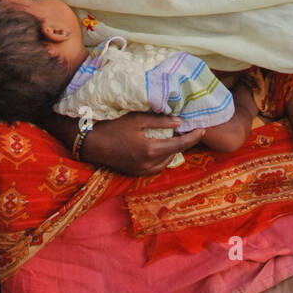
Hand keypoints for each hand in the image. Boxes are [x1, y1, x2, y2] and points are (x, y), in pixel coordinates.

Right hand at [82, 112, 205, 175]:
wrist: (89, 143)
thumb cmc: (112, 126)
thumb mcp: (136, 119)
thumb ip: (159, 121)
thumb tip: (179, 122)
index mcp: (150, 150)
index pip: (179, 144)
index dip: (193, 137)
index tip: (202, 129)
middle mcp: (148, 164)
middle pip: (173, 155)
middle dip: (182, 144)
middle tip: (185, 130)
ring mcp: (140, 171)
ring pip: (165, 163)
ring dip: (170, 152)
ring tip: (171, 138)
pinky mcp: (134, 173)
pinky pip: (155, 168)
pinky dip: (160, 158)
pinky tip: (157, 148)